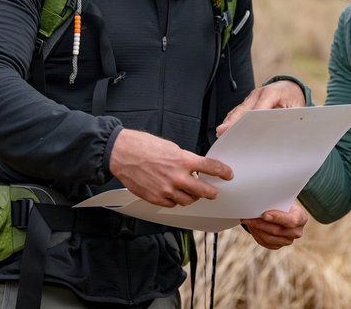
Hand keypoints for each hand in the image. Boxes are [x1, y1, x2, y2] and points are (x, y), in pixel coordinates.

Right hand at [109, 128, 232, 206]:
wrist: (122, 154)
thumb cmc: (144, 146)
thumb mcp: (170, 148)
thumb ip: (184, 160)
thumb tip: (193, 168)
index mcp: (183, 160)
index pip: (211, 167)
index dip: (223, 172)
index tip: (228, 174)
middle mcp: (177, 177)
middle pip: (205, 192)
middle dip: (212, 192)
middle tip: (214, 191)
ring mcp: (167, 190)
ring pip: (188, 201)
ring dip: (192, 197)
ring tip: (190, 191)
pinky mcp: (156, 198)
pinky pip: (172, 204)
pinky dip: (175, 200)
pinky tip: (173, 193)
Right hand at [215, 80, 305, 136]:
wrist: (289, 87)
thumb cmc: (293, 97)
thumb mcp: (297, 107)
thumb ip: (293, 117)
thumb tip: (289, 130)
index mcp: (271, 93)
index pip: (257, 108)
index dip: (248, 120)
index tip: (240, 129)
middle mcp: (258, 93)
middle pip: (242, 109)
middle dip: (232, 121)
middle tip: (222, 132)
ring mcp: (251, 97)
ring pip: (237, 110)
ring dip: (229, 121)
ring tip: (221, 133)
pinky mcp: (248, 102)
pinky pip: (238, 111)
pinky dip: (231, 119)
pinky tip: (226, 129)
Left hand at [241, 201, 307, 249]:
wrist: (283, 211)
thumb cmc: (283, 202)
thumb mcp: (283, 199)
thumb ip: (276, 202)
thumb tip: (261, 202)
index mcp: (301, 218)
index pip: (291, 221)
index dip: (277, 218)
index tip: (264, 214)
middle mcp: (297, 231)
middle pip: (277, 231)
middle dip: (261, 224)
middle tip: (248, 217)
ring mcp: (288, 240)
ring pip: (269, 238)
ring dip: (256, 229)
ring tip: (248, 221)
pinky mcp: (278, 245)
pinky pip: (265, 243)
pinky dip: (257, 234)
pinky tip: (252, 227)